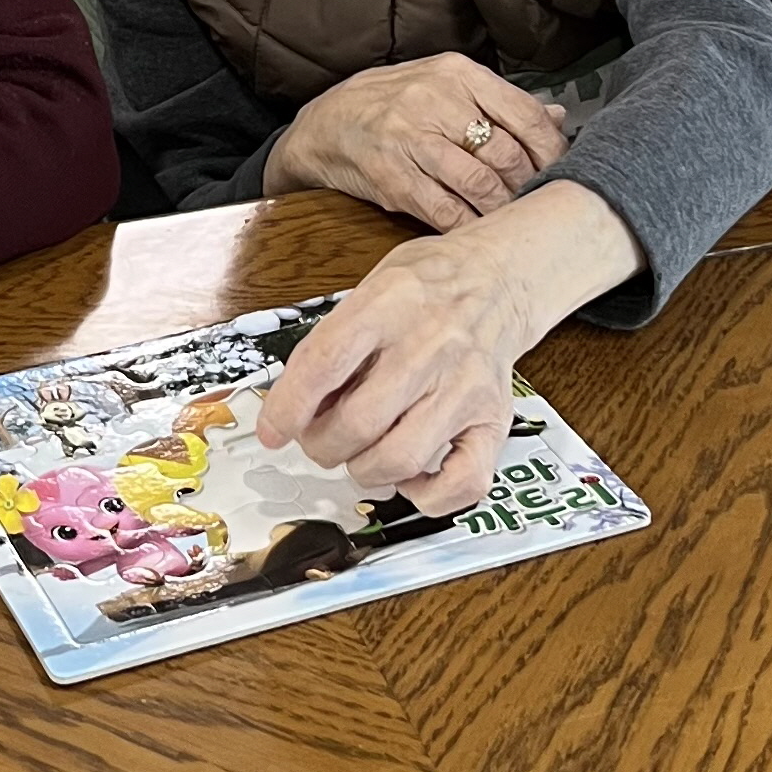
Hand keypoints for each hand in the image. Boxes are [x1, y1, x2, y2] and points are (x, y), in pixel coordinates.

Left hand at [256, 181, 643, 513]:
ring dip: (364, 470)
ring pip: (401, 458)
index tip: (273, 430)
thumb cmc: (427, 286)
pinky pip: (462, 483)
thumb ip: (332, 342)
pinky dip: (427, 495)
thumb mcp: (368, 288)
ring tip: (359, 453)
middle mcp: (432, 344)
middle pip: (358, 421)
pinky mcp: (495, 419)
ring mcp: (466, 385)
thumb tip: (292, 408)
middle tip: (319, 439)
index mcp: (391, 302)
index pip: (325, 363)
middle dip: (322, 445)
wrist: (499, 276)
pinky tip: (411, 473)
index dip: (288, 407)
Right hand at [263, 55, 568, 229]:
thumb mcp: (447, 85)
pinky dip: (469, 225)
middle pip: (506, 154)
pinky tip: (479, 230)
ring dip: (502, 210)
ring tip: (513, 220)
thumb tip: (560, 118)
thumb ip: (501, 103)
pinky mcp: (391, 176)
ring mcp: (410, 139)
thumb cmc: (396, 103)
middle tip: (539, 203)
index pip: (524, 114)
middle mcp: (435, 101)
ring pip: (479, 185)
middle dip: (528, 186)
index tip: (564, 172)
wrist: (326, 123)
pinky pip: (445, 210)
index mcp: (458, 74)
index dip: (552, 150)